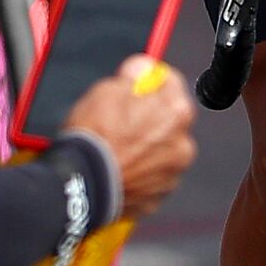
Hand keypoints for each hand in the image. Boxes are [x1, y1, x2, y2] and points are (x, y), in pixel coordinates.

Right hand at [57, 58, 200, 216]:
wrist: (82, 186)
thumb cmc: (95, 138)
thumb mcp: (106, 90)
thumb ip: (133, 76)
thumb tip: (143, 67)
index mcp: (177, 112)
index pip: (171, 82)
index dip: (150, 80)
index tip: (139, 83)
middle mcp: (183, 144)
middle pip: (168, 120)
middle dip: (149, 117)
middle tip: (120, 120)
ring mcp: (172, 174)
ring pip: (160, 151)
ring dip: (145, 147)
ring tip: (115, 148)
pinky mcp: (157, 198)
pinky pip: (150, 177)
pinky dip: (138, 172)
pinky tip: (117, 167)